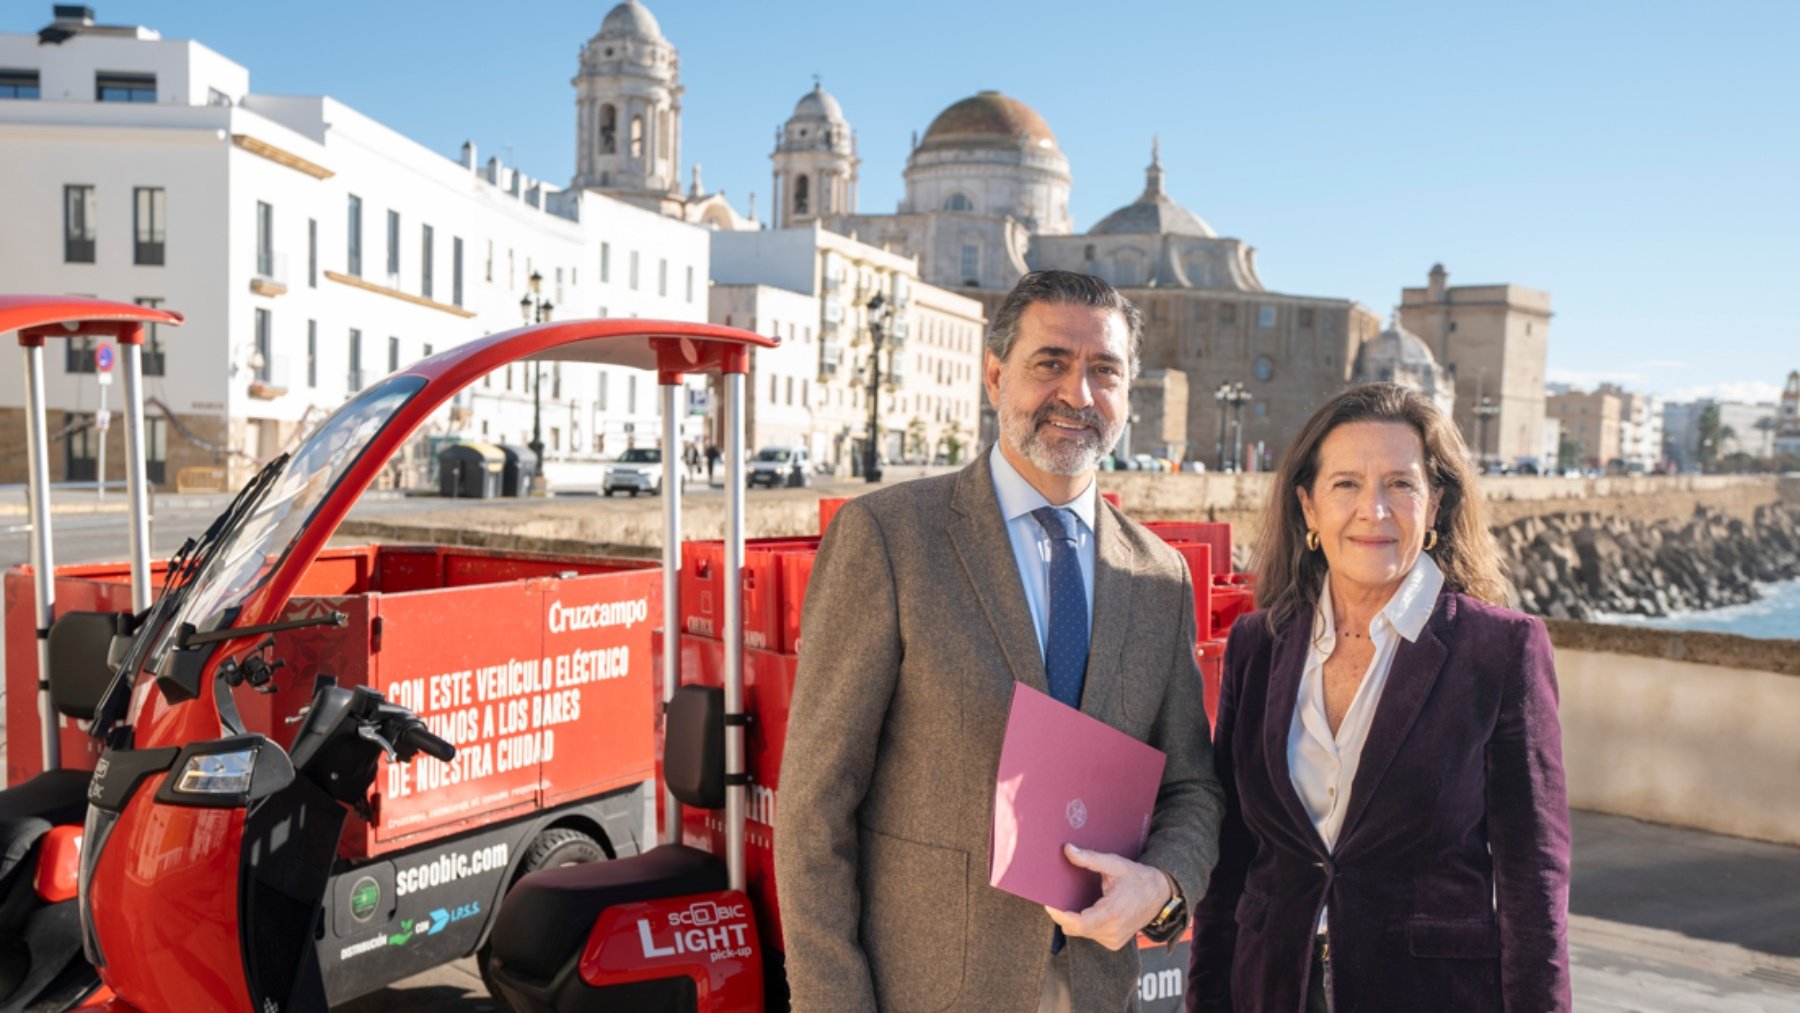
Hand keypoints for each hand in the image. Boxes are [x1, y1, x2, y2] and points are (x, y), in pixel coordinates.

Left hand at [1043, 845, 1172, 950]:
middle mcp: (1113, 930)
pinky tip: (1092, 910)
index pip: (1079, 923)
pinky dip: (1087, 925)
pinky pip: (1091, 935)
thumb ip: (1090, 858)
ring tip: (1080, 902)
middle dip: (1064, 915)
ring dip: (1076, 920)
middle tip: (1058, 898)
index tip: (1049, 904)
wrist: (1160, 895)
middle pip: (1076, 928)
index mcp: (1113, 912)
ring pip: (1081, 933)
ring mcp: (1114, 940)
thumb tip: (1068, 850)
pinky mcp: (1114, 944)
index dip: (1061, 916)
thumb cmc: (1137, 878)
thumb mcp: (1114, 864)